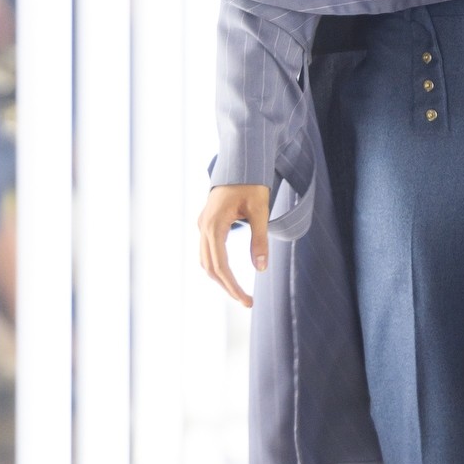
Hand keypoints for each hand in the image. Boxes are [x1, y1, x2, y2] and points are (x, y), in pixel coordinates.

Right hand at [198, 183, 270, 308]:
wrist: (240, 161)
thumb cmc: (251, 183)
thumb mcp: (260, 210)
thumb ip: (260, 239)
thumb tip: (261, 268)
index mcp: (214, 224)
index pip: (220, 264)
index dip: (232, 285)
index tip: (247, 301)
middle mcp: (203, 226)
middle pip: (210, 267)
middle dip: (228, 286)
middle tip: (247, 302)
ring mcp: (202, 225)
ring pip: (206, 261)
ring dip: (221, 278)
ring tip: (240, 292)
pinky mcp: (206, 224)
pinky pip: (208, 251)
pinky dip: (218, 266)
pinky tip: (231, 274)